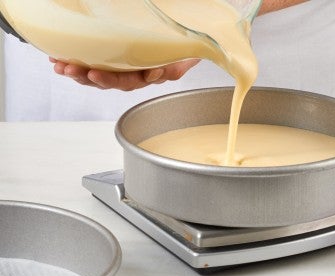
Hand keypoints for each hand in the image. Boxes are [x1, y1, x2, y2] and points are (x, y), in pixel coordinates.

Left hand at [50, 58, 200, 90]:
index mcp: (150, 75)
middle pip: (109, 81)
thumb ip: (175, 68)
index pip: (128, 81)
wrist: (184, 44)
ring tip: (60, 66)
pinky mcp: (116, 62)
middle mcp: (136, 75)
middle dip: (87, 77)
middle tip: (69, 69)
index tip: (94, 74)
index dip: (110, 80)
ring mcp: (125, 69)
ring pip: (99, 75)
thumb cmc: (184, 51)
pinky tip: (63, 60)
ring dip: (78, 72)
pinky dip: (79, 63)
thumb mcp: (184, 58)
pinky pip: (97, 66)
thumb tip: (158, 75)